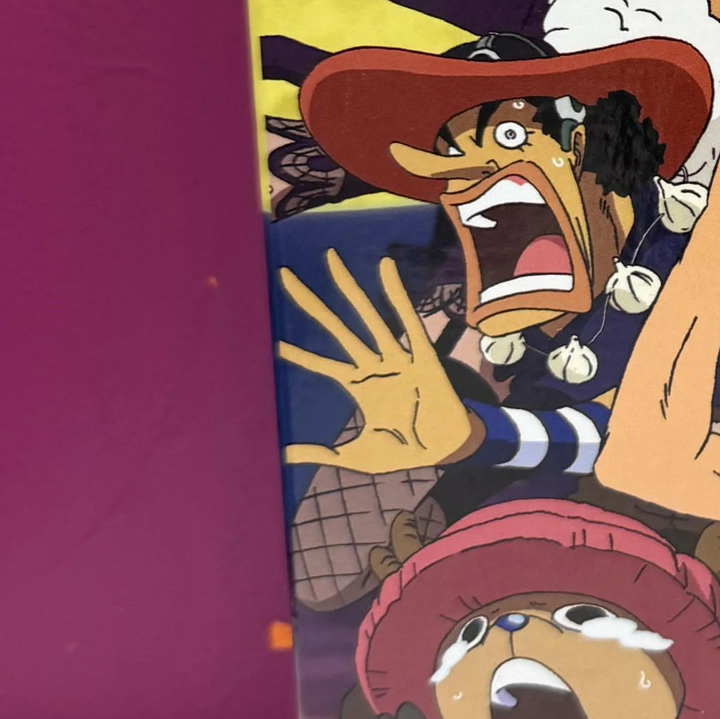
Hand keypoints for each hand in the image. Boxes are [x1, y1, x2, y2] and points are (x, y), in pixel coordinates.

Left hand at [276, 252, 481, 471]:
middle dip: (310, 303)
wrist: (446, 452)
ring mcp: (396, 357)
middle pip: (335, 327)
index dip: (298, 355)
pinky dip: (396, 293)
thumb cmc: (407, 452)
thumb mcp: (357, 455)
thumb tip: (281, 459)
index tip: (273, 343)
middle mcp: (373, 364)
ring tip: (329, 259)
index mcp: (360, 386)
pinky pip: (406, 319)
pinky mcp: (420, 354)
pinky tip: (384, 268)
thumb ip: (320, 454)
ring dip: (347, 287)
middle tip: (284, 277)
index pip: (321, 365)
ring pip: (365, 316)